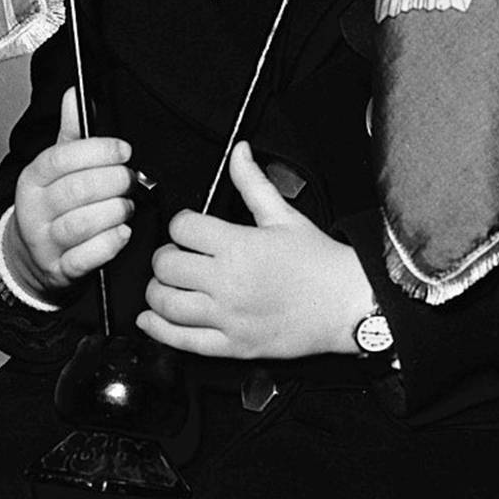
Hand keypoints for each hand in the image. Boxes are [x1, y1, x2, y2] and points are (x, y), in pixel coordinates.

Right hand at [7, 87, 134, 297]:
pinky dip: (109, 244)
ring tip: (127, 206)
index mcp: (32, 179)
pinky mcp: (60, 270)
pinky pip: (86, 258)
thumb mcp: (56, 169)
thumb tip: (74, 95)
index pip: (61, 159)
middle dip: (112, 182)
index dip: (98, 152)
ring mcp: (45, 243)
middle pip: (75, 191)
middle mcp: (34, 210)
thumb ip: (71, 134)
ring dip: (113, 212)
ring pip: (80, 224)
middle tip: (130, 179)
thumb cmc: (52, 207)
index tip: (123, 150)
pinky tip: (122, 232)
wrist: (33, 258)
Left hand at [138, 142, 370, 358]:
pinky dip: (158, 329)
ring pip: (166, 303)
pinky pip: (182, 340)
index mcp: (239, 245)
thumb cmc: (319, 262)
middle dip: (166, 256)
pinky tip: (151, 318)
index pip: (182, 228)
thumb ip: (253, 182)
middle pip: (166, 266)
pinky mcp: (232, 345)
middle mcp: (228, 282)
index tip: (190, 229)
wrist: (347, 303)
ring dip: (158, 291)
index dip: (182, 224)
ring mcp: (228, 317)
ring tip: (168, 284)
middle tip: (178, 255)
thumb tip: (239, 153)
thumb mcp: (284, 216)